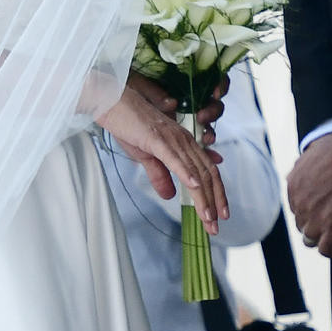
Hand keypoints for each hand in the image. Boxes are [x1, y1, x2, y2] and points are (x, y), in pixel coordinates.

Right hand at [96, 81, 227, 226]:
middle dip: (214, 202)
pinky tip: (194, 188)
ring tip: (208, 218)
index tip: (219, 216)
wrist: (112, 103)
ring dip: (204, 197)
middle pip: (208, 174)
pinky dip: (187, 174)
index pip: (208, 172)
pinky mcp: (157, 138)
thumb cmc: (128, 125)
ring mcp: (173, 139)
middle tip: (216, 227)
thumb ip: (159, 175)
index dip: (216, 194)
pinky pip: (175, 159)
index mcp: (184, 144)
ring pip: (195, 171)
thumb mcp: (145, 157)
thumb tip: (170, 196)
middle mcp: (185, 141)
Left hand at [285, 133, 331, 253]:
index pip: (296, 204)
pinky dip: (331, 248)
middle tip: (326, 224)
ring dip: (320, 237)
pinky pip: (326, 248)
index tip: (318, 209)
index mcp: (294, 184)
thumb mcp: (314, 149)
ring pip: (310, 237)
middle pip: (301, 222)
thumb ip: (305, 162)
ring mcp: (314, 217)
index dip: (308, 208)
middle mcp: (299, 203)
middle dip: (312, 223)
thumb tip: (303, 163)